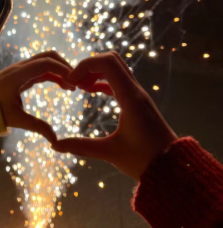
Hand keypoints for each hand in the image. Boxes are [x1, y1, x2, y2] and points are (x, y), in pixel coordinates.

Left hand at [0, 51, 74, 143]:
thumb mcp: (16, 119)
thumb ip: (36, 126)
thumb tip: (54, 140)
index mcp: (18, 75)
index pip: (44, 63)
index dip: (62, 69)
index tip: (74, 82)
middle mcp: (20, 67)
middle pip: (47, 57)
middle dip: (64, 66)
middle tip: (76, 83)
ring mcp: (21, 69)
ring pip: (46, 61)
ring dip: (60, 70)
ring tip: (72, 86)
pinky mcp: (23, 73)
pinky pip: (42, 69)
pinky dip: (54, 74)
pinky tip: (63, 85)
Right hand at [52, 52, 177, 179]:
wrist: (173, 168)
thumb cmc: (144, 160)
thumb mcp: (110, 153)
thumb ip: (81, 147)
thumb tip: (55, 146)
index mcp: (130, 97)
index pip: (107, 63)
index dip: (85, 65)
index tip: (71, 81)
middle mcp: (135, 91)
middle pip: (111, 60)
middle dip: (89, 65)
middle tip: (73, 82)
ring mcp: (138, 95)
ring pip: (116, 69)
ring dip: (96, 72)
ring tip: (79, 87)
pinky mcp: (138, 102)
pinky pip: (119, 81)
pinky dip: (103, 80)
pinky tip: (90, 91)